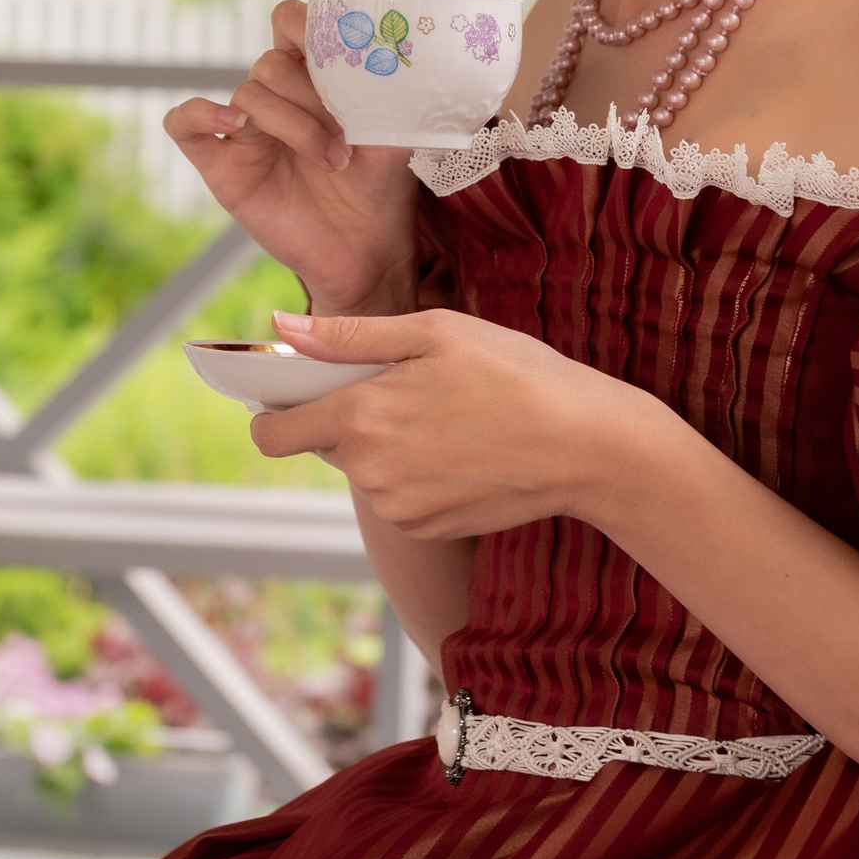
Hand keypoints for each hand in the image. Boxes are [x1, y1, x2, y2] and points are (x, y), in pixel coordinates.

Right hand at [164, 0, 417, 314]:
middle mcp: (275, 97)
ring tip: (331, 160)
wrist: (365, 250)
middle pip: (271, 63)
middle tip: (348, 139)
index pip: (290, 21)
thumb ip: (385, 94)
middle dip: (312, 97)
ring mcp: (244, 131)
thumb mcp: (393, 135)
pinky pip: (183, 124)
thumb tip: (390, 60)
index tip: (339, 55)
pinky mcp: (221, 165)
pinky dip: (201, 114)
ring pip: (247, 95)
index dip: (306, 26)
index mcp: (312, 76)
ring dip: (292, 124)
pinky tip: (236, 129)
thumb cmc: (379, 188)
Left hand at [248, 305, 669, 535]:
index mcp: (361, 416)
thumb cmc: (516, 373)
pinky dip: (414, 473)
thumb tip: (281, 330)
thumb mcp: (435, 332)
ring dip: (385, 445)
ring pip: (364, 469)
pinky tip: (460, 449)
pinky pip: (396, 495)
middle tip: (407, 388)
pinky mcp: (425, 528)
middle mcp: (369, 471)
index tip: (296, 392)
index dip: (276, 410)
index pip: (274, 433)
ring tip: (447, 417)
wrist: (585, 446)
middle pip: (325, 444)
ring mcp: (397, 507)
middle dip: (349, 417)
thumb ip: (350, 336)